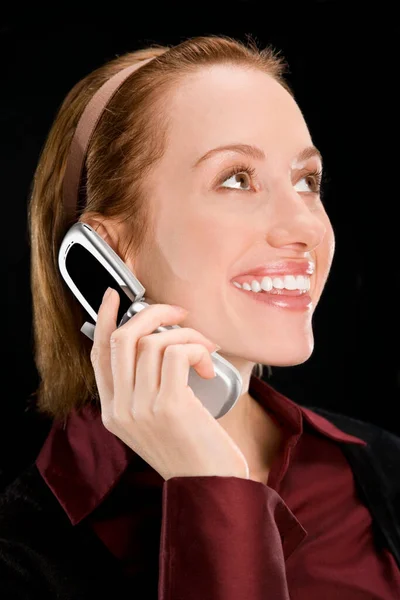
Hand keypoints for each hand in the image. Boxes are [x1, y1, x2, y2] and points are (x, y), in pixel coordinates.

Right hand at [90, 288, 249, 480]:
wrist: (211, 486)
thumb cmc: (192, 449)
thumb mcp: (155, 420)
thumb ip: (144, 388)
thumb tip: (157, 340)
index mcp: (113, 411)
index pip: (99, 355)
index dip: (106, 320)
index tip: (115, 296)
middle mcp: (121, 409)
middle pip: (123, 339)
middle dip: (154, 314)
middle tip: (180, 314)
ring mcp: (142, 408)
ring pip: (154, 342)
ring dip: (187, 335)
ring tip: (205, 350)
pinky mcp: (169, 406)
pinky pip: (176, 353)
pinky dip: (195, 347)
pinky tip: (206, 363)